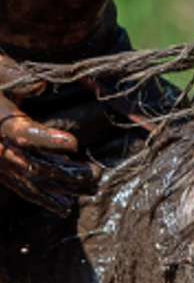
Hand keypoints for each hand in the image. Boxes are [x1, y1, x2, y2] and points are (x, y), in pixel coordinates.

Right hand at [0, 58, 96, 213]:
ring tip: (87, 194)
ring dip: (58, 190)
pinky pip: (21, 185)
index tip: (73, 143)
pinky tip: (64, 205)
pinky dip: (42, 196)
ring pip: (28, 181)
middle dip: (63, 173)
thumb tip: (40, 84)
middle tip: (95, 175)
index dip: (47, 140)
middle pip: (30, 165)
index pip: (23, 133)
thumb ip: (17, 78)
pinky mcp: (2, 167)